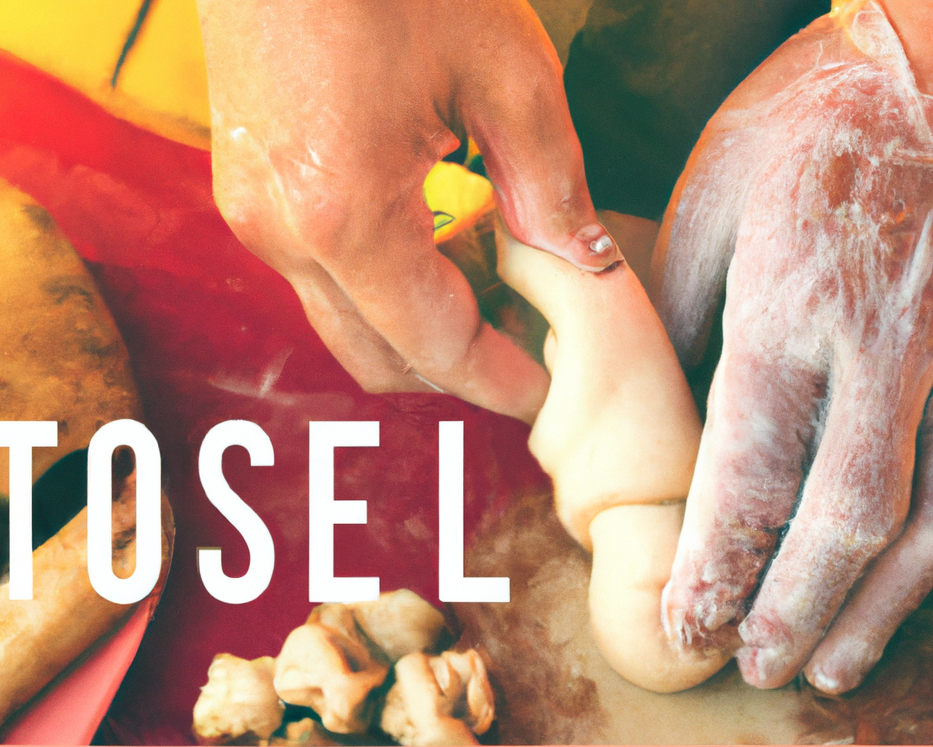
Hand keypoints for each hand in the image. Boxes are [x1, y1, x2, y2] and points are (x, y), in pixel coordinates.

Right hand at [196, 0, 619, 423]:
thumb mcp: (501, 64)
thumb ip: (548, 179)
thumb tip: (581, 257)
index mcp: (346, 215)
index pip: (436, 345)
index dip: (497, 381)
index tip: (544, 394)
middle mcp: (286, 236)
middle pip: (381, 359)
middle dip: (456, 371)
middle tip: (524, 348)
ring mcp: (256, 219)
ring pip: (348, 328)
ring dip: (417, 333)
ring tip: (488, 297)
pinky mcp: (249, 196)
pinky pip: (324, 282)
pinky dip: (382, 292)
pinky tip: (434, 250)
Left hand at [653, 0, 932, 692]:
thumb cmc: (796, 131)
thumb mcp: (703, 214)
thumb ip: (684, 334)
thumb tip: (665, 435)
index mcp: (792, 305)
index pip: (754, 470)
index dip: (721, 566)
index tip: (692, 627)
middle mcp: (893, 336)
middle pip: (854, 516)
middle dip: (801, 610)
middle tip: (763, 670)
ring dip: (887, 605)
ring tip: (836, 663)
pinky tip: (925, 578)